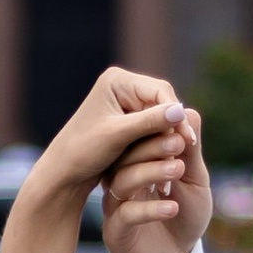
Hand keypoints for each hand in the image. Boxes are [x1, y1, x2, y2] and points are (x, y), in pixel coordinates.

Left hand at [22, 71, 185, 222]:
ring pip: (159, 116)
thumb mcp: (118, 136)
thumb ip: (149, 122)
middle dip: (174, 125)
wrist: (63, 171)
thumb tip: (181, 111)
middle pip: (162, 102)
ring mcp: (125, 102)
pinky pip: (152, 126)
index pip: (159, 92)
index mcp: (116, 80)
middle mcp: (122, 86)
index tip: (188, 139)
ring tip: (180, 155)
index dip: (176, 114)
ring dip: (169, 135)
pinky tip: (169, 156)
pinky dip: (160, 141)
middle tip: (189, 148)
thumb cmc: (83, 151)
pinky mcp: (128, 119)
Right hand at [100, 101, 210, 252]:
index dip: (157, 131)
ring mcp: (116, 206)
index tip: (180, 127)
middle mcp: (122, 181)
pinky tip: (173, 207)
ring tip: (177, 170)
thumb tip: (188, 111)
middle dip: (153, 147)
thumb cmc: (186, 216)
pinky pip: (126, 215)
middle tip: (178, 144)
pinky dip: (150, 209)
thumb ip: (190, 152)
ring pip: (123, 182)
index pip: (139, 139)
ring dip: (151, 172)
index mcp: (137, 163)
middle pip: (126, 156)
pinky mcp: (117, 231)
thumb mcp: (194, 181)